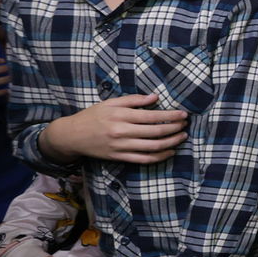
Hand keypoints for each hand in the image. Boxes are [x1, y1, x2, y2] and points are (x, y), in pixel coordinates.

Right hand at [40, 94, 186, 164]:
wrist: (72, 136)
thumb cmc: (92, 116)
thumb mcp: (110, 103)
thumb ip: (133, 100)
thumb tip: (155, 97)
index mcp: (121, 115)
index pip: (152, 116)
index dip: (171, 116)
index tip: (184, 114)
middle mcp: (122, 131)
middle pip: (156, 132)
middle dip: (175, 128)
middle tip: (185, 125)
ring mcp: (121, 146)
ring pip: (153, 147)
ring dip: (171, 142)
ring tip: (182, 137)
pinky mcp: (120, 157)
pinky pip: (144, 159)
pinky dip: (160, 156)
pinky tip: (170, 151)